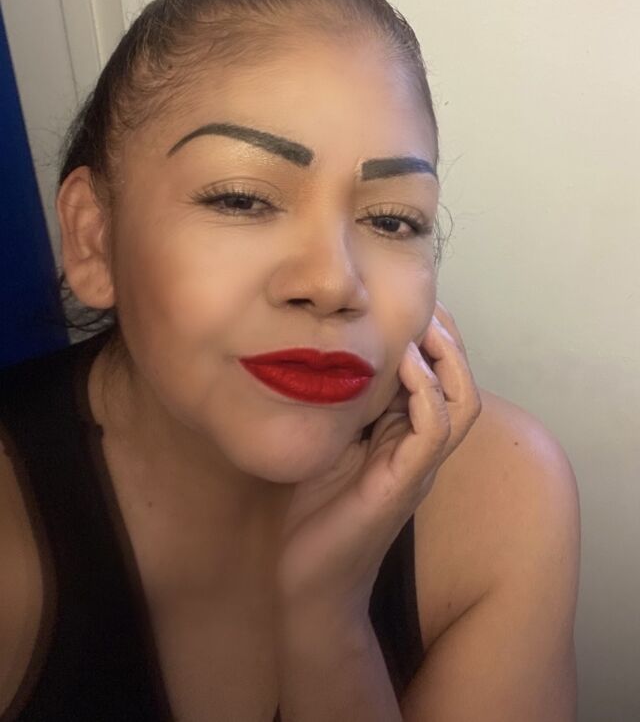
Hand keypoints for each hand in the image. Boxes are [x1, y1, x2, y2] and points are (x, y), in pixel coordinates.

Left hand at [274, 301, 482, 618]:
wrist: (306, 582)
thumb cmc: (311, 511)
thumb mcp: (323, 439)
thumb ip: (335, 402)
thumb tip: (318, 351)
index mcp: (404, 435)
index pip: (438, 375)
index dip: (432, 335)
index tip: (408, 300)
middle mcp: (420, 448)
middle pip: (460, 380)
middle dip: (448, 337)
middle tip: (425, 303)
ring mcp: (418, 467)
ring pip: (462, 402)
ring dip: (447, 359)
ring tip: (423, 326)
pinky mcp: (405, 484)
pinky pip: (435, 431)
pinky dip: (426, 392)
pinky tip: (403, 365)